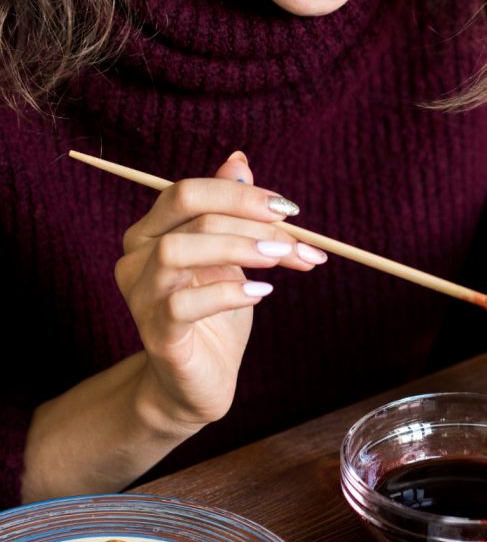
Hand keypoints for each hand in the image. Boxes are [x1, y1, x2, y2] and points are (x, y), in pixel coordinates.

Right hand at [114, 151, 326, 431]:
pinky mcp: (156, 334)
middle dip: (248, 217)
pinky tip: (260, 293)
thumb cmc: (216, 312)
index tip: (289, 209)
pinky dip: (227, 292)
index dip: (240, 193)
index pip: (188, 191)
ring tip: (279, 259)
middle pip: (187, 211)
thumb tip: (238, 160)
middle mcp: (136, 257)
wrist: (201, 380)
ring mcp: (141, 297)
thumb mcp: (232, 256)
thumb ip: (230, 210)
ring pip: (177, 251)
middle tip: (294, 238)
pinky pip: (182, 304)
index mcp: (152, 231)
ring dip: (237, 247)